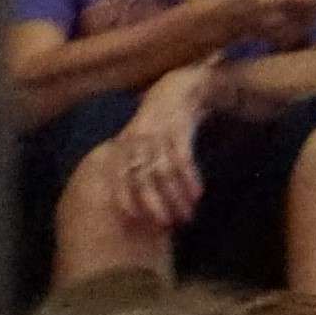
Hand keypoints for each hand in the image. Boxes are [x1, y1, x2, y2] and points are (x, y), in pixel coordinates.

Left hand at [115, 66, 210, 232]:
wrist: (178, 89)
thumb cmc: (156, 122)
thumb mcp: (137, 139)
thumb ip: (132, 163)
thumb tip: (129, 197)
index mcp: (124, 144)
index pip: (118, 175)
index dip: (124, 197)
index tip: (132, 219)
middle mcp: (137, 141)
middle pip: (142, 178)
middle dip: (153, 204)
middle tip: (165, 225)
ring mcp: (157, 135)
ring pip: (164, 173)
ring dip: (176, 196)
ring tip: (186, 215)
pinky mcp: (178, 131)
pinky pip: (183, 160)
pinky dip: (190, 179)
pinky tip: (197, 195)